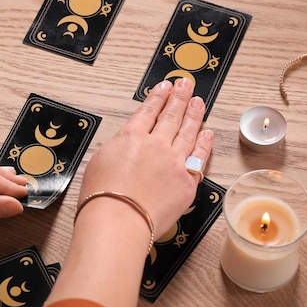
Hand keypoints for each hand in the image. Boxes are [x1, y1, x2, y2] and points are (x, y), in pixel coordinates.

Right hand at [78, 78, 212, 235]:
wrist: (117, 221)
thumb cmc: (101, 198)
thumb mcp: (99, 161)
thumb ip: (118, 148)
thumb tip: (126, 145)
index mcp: (131, 137)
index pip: (149, 110)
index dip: (159, 97)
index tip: (166, 87)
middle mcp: (156, 145)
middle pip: (172, 115)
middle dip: (180, 97)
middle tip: (186, 85)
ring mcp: (174, 162)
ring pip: (189, 131)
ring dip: (195, 114)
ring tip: (199, 102)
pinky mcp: (187, 182)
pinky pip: (200, 157)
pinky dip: (204, 143)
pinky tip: (207, 133)